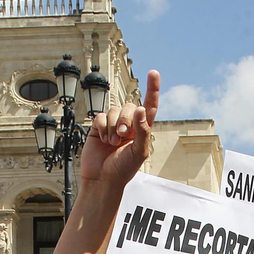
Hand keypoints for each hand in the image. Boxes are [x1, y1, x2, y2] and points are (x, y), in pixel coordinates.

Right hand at [80, 70, 158, 191]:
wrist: (102, 179)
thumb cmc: (123, 169)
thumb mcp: (138, 152)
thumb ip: (142, 130)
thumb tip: (142, 108)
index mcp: (143, 129)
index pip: (150, 106)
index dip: (152, 89)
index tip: (153, 73)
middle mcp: (129, 124)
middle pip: (130, 107)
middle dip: (126, 120)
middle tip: (122, 136)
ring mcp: (114, 124)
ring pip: (114, 110)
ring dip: (113, 127)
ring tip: (112, 143)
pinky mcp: (99, 126)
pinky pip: (101, 116)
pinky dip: (102, 128)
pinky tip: (102, 140)